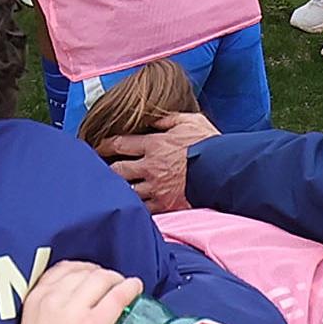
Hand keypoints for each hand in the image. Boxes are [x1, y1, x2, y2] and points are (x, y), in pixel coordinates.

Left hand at [95, 112, 218, 210]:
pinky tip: (130, 205)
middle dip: (107, 169)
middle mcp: (150, 167)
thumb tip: (150, 115)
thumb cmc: (210, 144)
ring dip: (119, 188)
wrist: (225, 171)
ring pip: (126, 190)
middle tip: (99, 169)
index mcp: (154, 145)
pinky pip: (142, 208)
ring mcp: (156, 188)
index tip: (98, 146)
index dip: (104, 145)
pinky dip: (135, 206)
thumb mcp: (189, 121)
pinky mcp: (165, 205)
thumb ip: (167, 118)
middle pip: (117, 170)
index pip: (119, 144)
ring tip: (112, 188)